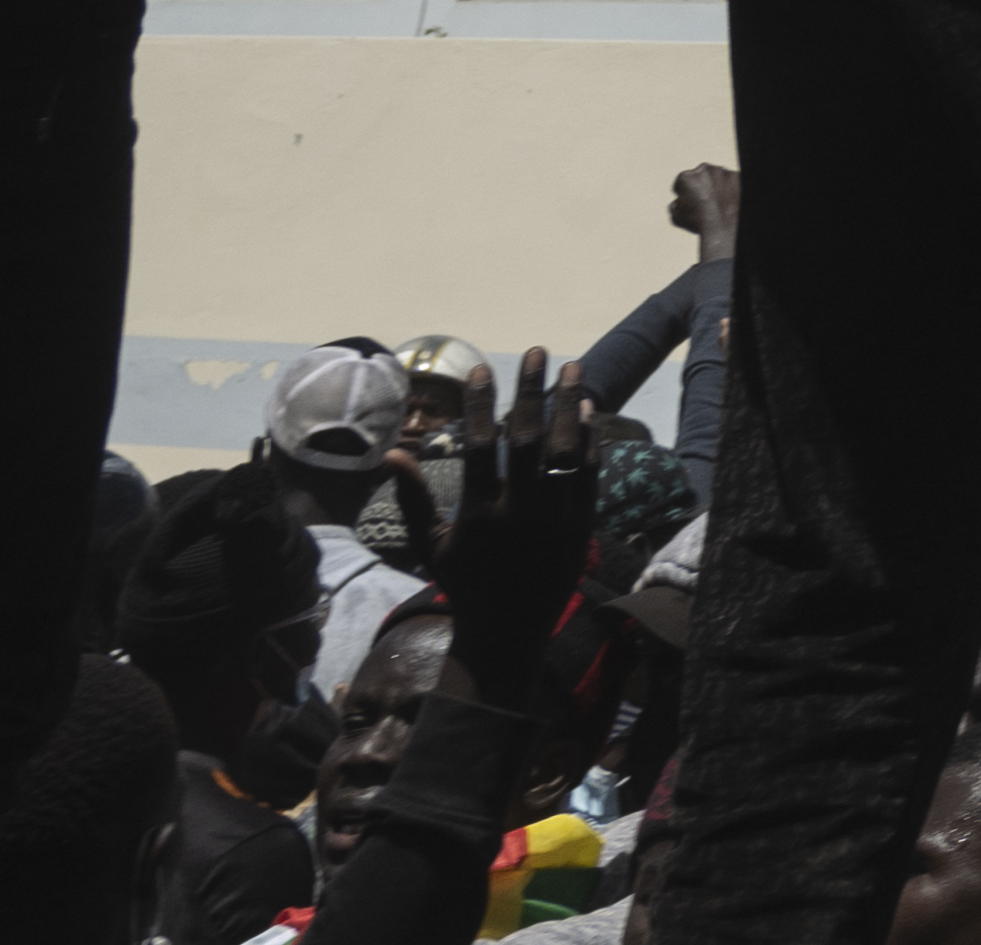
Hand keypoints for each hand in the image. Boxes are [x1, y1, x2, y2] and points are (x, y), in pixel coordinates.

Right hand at [443, 359, 597, 708]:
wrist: (508, 629)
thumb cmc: (464, 582)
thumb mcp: (432, 545)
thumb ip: (412, 497)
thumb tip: (390, 453)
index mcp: (479, 514)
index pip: (481, 446)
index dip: (482, 405)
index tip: (483, 370)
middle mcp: (519, 512)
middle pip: (529, 438)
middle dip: (532, 391)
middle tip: (537, 351)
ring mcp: (555, 517)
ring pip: (566, 450)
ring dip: (569, 405)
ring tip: (572, 367)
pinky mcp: (582, 524)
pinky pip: (589, 473)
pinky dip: (589, 440)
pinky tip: (586, 410)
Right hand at [665, 165, 739, 250]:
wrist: (723, 226)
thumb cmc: (699, 222)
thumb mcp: (676, 216)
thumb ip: (675, 204)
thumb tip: (679, 201)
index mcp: (687, 177)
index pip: (682, 181)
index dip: (684, 192)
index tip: (688, 200)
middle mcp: (705, 170)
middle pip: (701, 175)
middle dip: (701, 184)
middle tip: (704, 199)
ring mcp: (724, 172)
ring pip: (718, 176)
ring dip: (717, 184)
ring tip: (717, 200)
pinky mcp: (738, 176)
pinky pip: (732, 180)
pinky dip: (731, 187)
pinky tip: (729, 198)